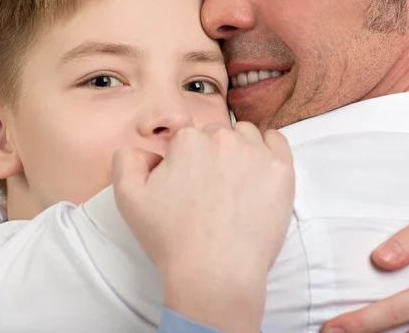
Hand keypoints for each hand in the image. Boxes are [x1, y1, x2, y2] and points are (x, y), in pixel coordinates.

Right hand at [113, 122, 294, 332]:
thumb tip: (145, 148)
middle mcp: (222, 139)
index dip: (186, 160)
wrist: (214, 273)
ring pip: (246, 135)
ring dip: (240, 150)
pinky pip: (277, 141)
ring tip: (234, 184)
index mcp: (187, 141)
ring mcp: (256, 153)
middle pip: (217, 134)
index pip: (188, 137)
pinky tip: (259, 170)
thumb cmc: (171, 238)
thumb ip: (127, 159)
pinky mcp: (281, 170)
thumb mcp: (128, 197)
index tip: (189, 184)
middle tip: (211, 189)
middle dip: (212, 154)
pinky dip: (269, 149)